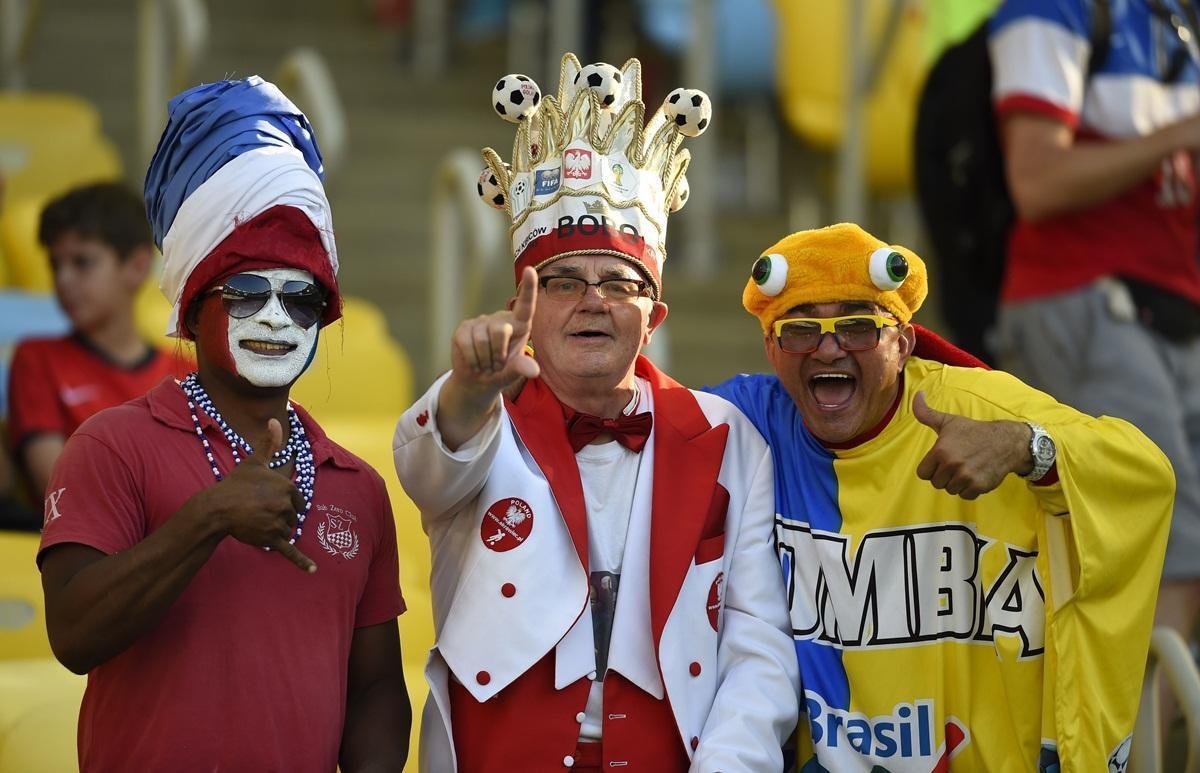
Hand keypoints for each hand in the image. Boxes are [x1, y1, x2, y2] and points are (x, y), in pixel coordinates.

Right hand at [199, 418, 315, 571]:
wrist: (217, 508)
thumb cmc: (236, 484)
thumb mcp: (255, 461)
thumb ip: (269, 443)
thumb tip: (275, 419)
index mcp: (288, 486)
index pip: (297, 499)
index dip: (284, 501)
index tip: (269, 501)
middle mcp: (287, 505)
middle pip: (293, 516)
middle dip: (280, 517)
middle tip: (260, 512)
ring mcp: (280, 522)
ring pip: (287, 530)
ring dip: (277, 530)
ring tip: (257, 523)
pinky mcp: (273, 539)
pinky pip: (290, 551)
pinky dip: (302, 562)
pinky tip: (313, 570)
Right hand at [448, 266, 540, 401]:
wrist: (477, 381)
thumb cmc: (501, 373)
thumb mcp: (513, 373)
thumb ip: (522, 368)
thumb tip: (533, 371)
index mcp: (520, 325)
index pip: (526, 305)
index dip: (528, 288)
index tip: (530, 270)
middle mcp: (501, 319)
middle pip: (501, 331)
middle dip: (499, 354)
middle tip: (497, 365)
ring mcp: (481, 322)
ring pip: (482, 340)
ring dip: (485, 360)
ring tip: (485, 364)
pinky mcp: (464, 328)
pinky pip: (467, 343)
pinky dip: (472, 359)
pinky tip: (474, 362)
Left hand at [913, 391, 1031, 499]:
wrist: (1005, 441)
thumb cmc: (973, 431)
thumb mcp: (948, 421)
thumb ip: (926, 413)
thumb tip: (916, 394)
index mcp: (940, 451)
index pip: (923, 473)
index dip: (931, 468)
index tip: (941, 461)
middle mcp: (951, 465)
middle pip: (936, 483)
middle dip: (944, 475)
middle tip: (956, 463)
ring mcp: (966, 477)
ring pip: (950, 490)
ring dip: (956, 482)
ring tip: (966, 468)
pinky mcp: (978, 486)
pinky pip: (965, 496)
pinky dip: (969, 489)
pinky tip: (974, 475)